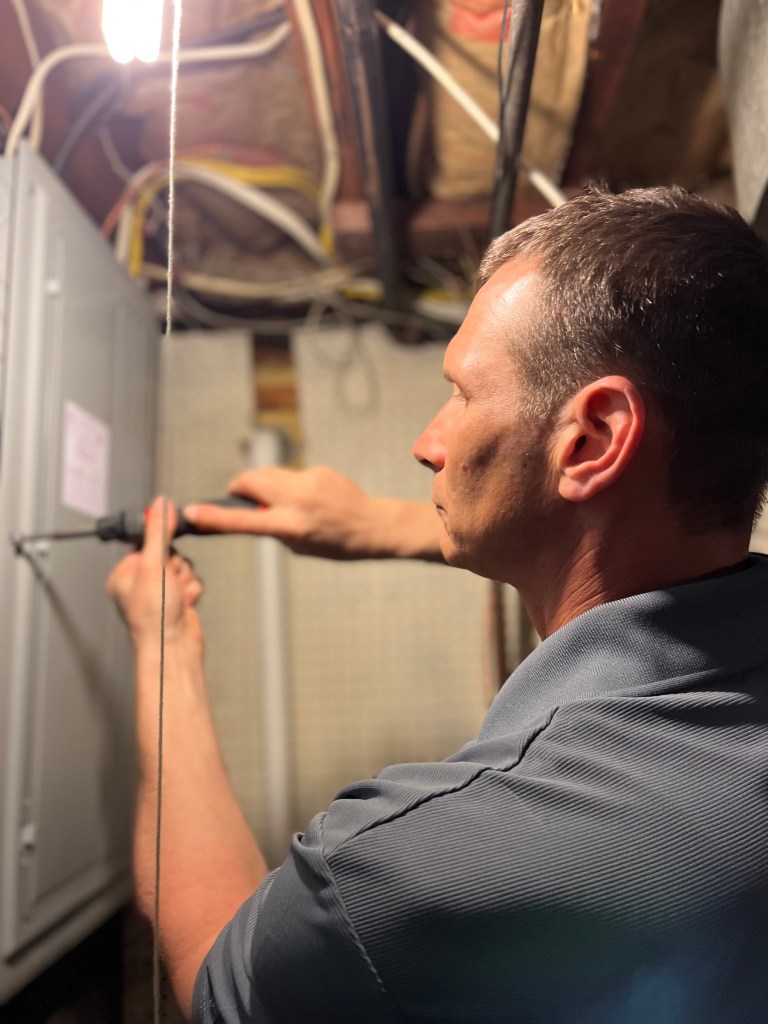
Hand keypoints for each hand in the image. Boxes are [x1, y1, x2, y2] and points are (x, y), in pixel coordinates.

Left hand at [107, 497, 203, 649]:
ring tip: (176, 596)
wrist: (174, 647)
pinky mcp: (178, 600)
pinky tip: (184, 604)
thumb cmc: (154, 617)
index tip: (166, 551)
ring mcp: (161, 592)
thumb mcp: (154, 565)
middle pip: (170, 553)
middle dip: (176, 566)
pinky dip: (192, 591)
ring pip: (185, 566)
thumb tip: (160, 506)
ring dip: (185, 579)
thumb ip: (159, 533)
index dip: (161, 545)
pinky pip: (192, 581)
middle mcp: (140, 582)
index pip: (147, 542)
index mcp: (124, 574)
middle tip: (168, 582)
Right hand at [183, 466, 383, 559]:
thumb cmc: (337, 544)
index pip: (244, 520)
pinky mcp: (319, 470)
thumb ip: (274, 527)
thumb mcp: (300, 546)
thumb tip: (253, 511)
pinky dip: (288, 486)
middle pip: (250, 480)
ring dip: (263, 485)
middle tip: (241, 499)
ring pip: (268, 474)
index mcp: (292, 526)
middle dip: (239, 487)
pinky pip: (291, 475)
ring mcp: (309, 481)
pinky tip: (308, 500)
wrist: (374, 526)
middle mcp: (299, 500)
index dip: (214, 517)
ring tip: (278, 503)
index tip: (191, 513)